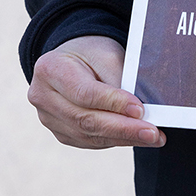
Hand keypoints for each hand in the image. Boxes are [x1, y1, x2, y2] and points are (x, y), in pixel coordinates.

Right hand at [27, 34, 165, 149]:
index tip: (140, 110)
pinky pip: (90, 142)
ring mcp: (49, 119)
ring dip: (124, 138)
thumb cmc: (91, 53)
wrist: (73, 59)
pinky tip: (134, 137)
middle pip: (85, 120)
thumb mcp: (106, 55)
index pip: (84, 93)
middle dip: (124, 128)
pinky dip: (115, 140)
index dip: (113, 103)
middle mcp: (43, 97)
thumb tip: (141, 113)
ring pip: (89, 136)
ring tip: (151, 137)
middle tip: (153, 132)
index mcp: (50, 69)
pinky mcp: (61, 133)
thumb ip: (120, 81)